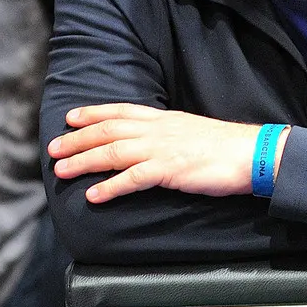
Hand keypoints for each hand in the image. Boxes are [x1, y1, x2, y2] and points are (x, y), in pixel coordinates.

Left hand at [49, 104, 273, 203]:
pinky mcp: (170, 170)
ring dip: (85, 160)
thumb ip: (169, 136)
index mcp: (164, 119)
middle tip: (53, 148)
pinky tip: (94, 195)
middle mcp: (158, 130)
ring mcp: (163, 149)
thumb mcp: (191, 133)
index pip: (121, 111)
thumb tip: (151, 144)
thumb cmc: (227, 148)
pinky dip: (110, 186)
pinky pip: (133, 178)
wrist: (253, 153)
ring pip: (114, 151)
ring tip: (62, 171)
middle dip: (77, 138)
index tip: (71, 117)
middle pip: (109, 130)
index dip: (93, 113)